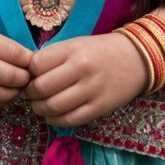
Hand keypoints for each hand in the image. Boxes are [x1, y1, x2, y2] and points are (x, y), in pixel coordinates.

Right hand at [0, 15, 31, 111]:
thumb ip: (1, 45)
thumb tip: (28, 61)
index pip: (12, 53)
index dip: (28, 61)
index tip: (34, 63)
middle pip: (6, 76)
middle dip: (23, 80)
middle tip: (28, 79)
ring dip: (11, 95)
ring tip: (16, 90)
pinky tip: (0, 98)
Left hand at [25, 33, 146, 126]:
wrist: (136, 59)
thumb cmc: (100, 50)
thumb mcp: (76, 44)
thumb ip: (54, 56)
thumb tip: (28, 73)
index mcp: (73, 50)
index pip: (37, 65)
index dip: (28, 72)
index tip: (29, 75)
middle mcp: (81, 69)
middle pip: (42, 88)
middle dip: (30, 94)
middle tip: (31, 94)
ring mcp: (91, 90)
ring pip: (54, 107)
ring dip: (40, 109)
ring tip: (39, 105)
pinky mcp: (99, 108)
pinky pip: (70, 120)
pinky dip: (54, 120)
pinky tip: (52, 116)